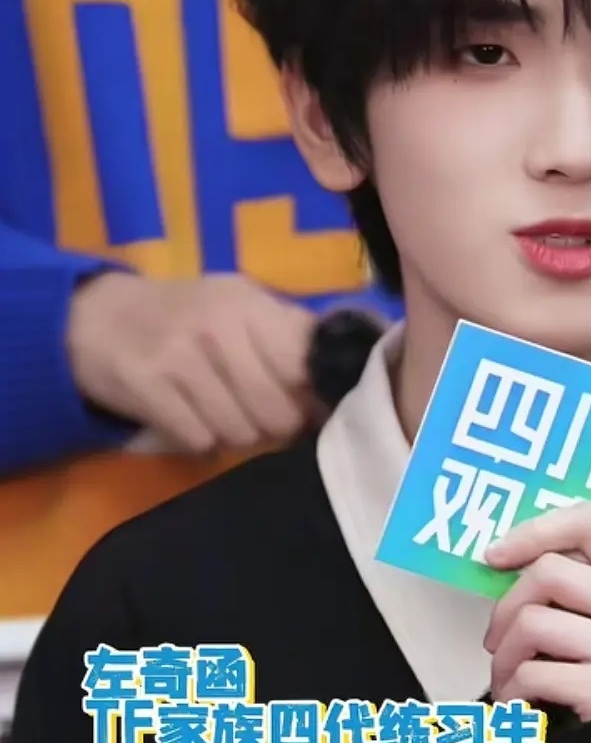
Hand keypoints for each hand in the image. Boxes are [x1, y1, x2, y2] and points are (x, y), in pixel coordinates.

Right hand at [66, 272, 316, 453]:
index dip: (310, 395)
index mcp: (250, 303)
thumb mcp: (238, 306)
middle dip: (272, 425)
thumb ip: (288, 336)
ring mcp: (179, 355)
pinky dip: (198, 440)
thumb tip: (341, 382)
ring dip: (233, 434)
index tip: (301, 401)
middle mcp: (218, 325)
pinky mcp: (147, 386)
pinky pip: (198, 439)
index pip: (307, 365)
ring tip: (218, 412)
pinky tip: (188, 418)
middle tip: (255, 415)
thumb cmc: (184, 316)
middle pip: (278, 412)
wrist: (97, 317)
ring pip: (239, 431)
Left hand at [484, 502, 590, 721]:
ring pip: (532, 623)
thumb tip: (501, 562)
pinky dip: (511, 690)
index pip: (588, 522)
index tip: (495, 556)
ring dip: (504, 654)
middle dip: (506, 606)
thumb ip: (583, 580)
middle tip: (498, 637)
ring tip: (507, 674)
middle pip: (548, 572)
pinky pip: (532, 673)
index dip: (533, 531)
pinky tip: (517, 700)